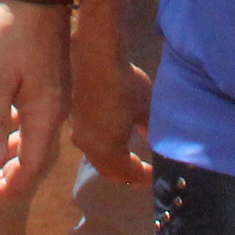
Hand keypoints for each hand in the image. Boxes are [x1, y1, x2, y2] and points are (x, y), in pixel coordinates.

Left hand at [0, 0, 69, 213]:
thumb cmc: (16, 36)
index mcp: (44, 115)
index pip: (31, 165)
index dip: (11, 186)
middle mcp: (53, 111)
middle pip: (33, 156)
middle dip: (8, 176)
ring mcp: (52, 96)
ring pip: (30, 138)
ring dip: (6, 154)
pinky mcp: (46, 83)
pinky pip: (29, 120)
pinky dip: (11, 132)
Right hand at [70, 19, 153, 191]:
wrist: (95, 57)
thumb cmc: (124, 86)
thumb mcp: (146, 110)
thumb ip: (150, 131)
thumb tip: (152, 141)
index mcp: (105, 151)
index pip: (127, 174)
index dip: (145, 177)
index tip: (159, 174)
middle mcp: (88, 147)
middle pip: (110, 170)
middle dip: (128, 173)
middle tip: (146, 171)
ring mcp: (78, 132)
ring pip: (99, 157)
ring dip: (116, 160)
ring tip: (133, 156)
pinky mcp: (75, 117)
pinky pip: (93, 142)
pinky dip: (107, 146)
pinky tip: (117, 136)